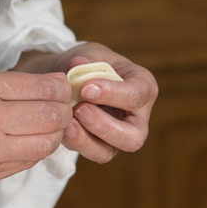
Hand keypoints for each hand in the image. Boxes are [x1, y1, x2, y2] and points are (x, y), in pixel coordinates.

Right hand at [0, 67, 76, 194]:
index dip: (62, 87)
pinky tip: (27, 142)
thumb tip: (49, 85)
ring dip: (54, 134)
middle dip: (65, 110)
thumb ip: (4, 84)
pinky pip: (25, 164)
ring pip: (45, 145)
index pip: (44, 88)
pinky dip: (34, 152)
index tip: (63, 87)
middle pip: (51, 117)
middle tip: (63, 107)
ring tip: (48, 127)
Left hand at [37, 43, 157, 164]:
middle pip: (134, 136)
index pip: (137, 95)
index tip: (86, 88)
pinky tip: (63, 128)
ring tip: (67, 122)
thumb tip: (78, 64)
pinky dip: (76, 143)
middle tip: (80, 109)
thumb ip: (84, 58)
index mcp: (143, 86)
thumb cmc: (87, 64)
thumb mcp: (88, 53)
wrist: (69, 79)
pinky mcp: (100, 146)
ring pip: (110, 151)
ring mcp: (119, 135)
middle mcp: (137, 116)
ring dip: (86, 139)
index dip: (113, 94)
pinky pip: (91, 153)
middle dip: (105, 127)